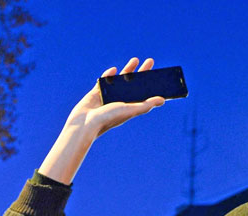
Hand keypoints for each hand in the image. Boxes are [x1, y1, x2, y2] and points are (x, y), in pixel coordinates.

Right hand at [38, 57, 164, 184]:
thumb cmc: (107, 119)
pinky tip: (113, 70)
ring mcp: (108, 96)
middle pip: (134, 83)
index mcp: (128, 105)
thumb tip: (162, 100)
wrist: (84, 123)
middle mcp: (119, 100)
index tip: (159, 74)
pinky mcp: (96, 93)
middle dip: (142, 72)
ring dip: (128, 70)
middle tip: (150, 61)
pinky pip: (104, 81)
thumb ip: (145, 105)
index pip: (143, 92)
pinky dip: (108, 75)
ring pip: (120, 80)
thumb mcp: (129, 110)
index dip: (151, 83)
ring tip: (135, 60)